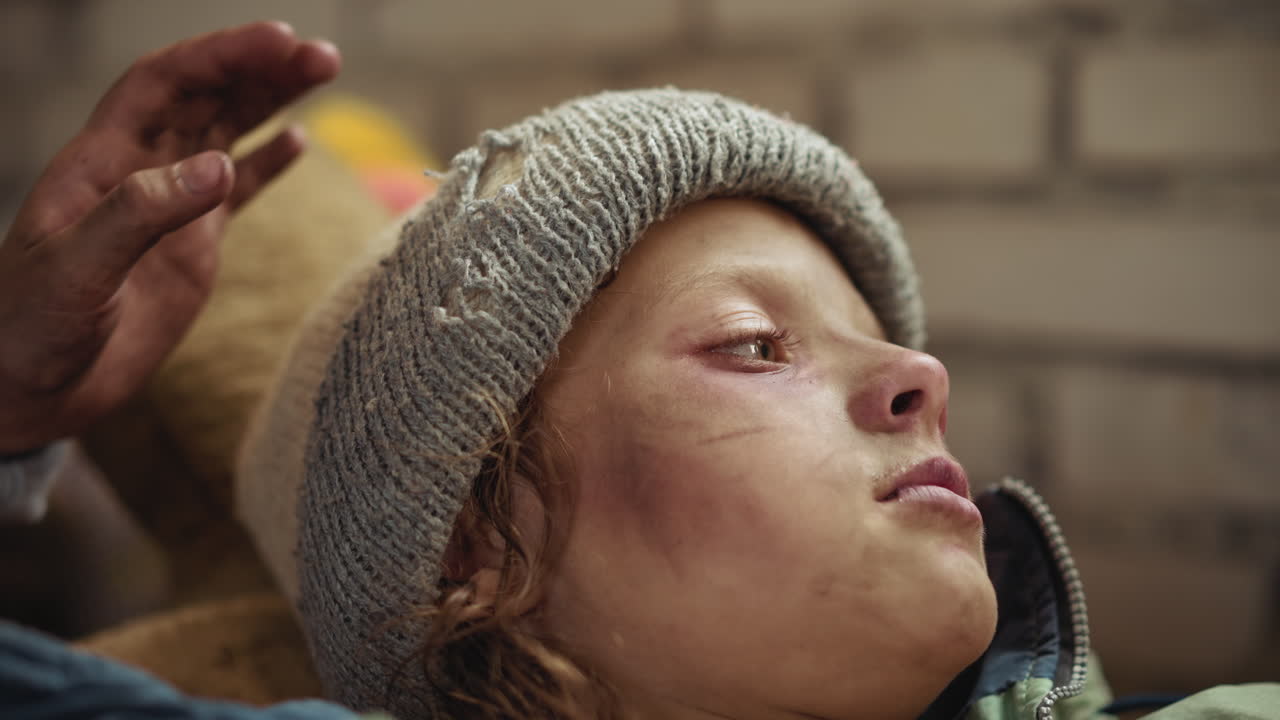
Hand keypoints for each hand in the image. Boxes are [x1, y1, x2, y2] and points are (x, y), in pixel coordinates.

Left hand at [0, 21, 339, 454]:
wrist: (27, 389)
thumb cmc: (28, 330)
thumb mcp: (75, 272)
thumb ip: (141, 216)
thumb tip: (218, 165)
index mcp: (101, 162)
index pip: (166, 83)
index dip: (221, 55)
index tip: (277, 42)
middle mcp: (137, 172)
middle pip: (204, 97)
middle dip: (260, 68)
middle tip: (321, 54)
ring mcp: (167, 208)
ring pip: (225, 133)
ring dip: (270, 99)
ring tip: (323, 72)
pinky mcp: (189, 247)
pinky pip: (235, 191)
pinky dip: (266, 162)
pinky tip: (297, 141)